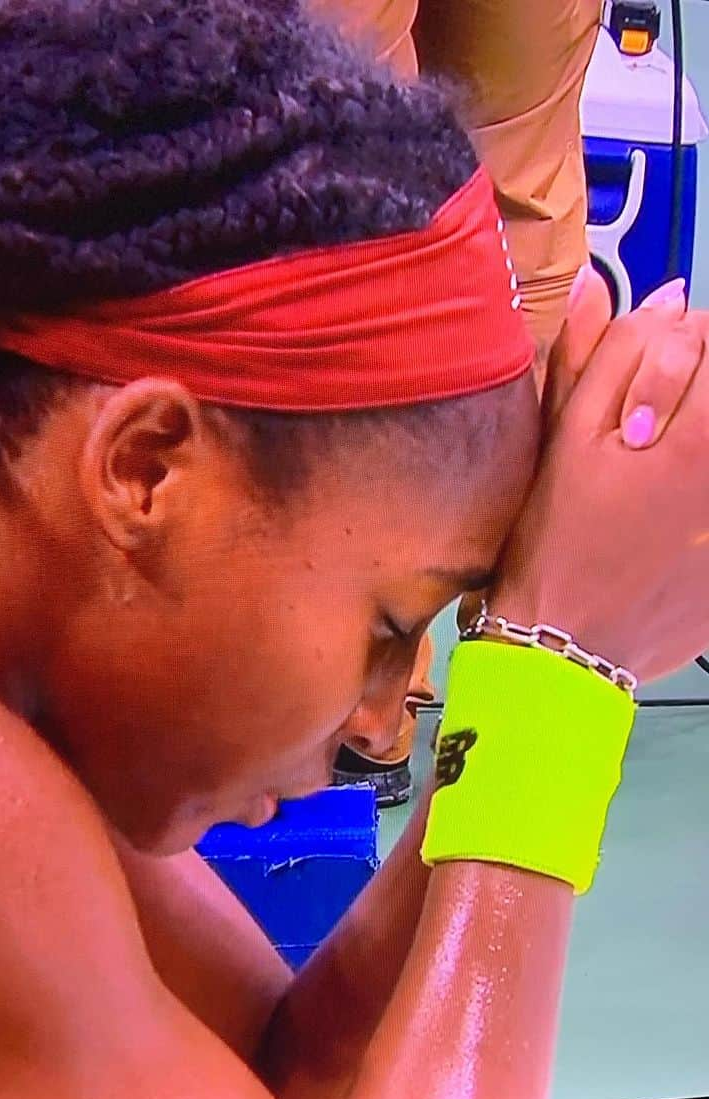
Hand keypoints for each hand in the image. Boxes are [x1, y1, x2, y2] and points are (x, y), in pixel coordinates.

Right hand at [491, 272, 708, 683]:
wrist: (568, 649)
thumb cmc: (555, 543)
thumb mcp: (566, 442)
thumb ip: (615, 358)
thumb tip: (665, 298)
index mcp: (692, 436)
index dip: (674, 350)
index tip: (642, 385)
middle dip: (693, 395)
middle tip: (652, 433)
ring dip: (695, 438)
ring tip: (661, 473)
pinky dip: (698, 498)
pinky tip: (668, 521)